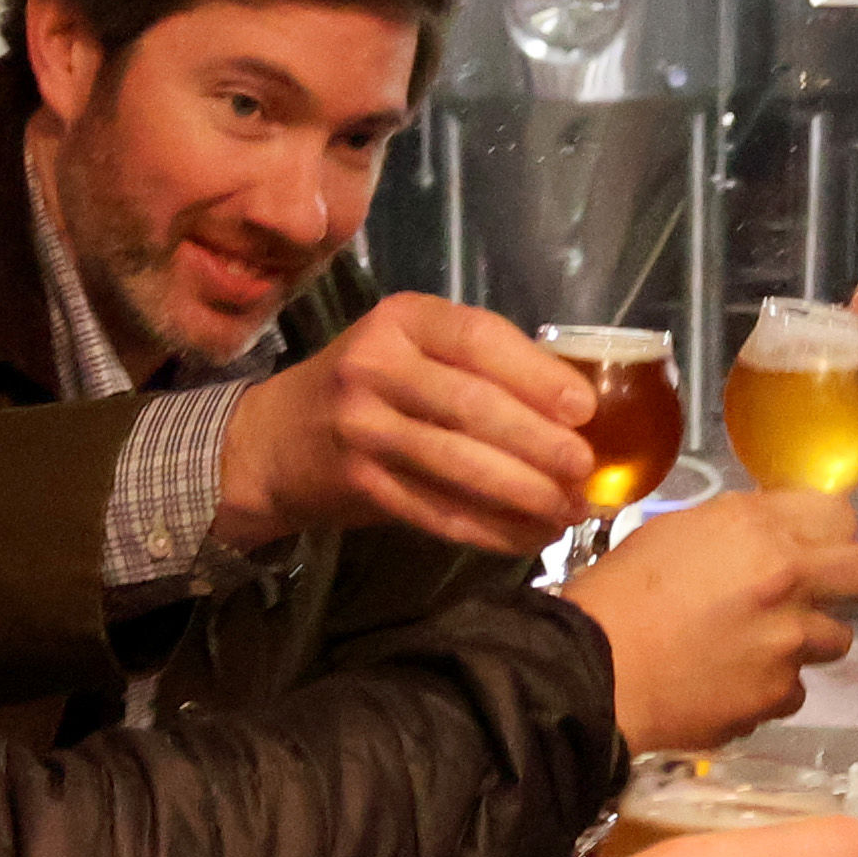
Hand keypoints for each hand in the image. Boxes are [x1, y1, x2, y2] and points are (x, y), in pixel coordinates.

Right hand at [214, 293, 596, 555]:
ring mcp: (362, 429)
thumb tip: (574, 401)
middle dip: (539, 443)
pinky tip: (529, 535)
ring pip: (459, 465)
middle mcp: (375, 367)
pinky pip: (439, 511)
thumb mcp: (406, 350)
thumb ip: (473, 365)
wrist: (271, 442)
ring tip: (569, 510)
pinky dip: (491, 528)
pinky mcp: (360, 485)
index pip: (479, 338)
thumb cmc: (362, 390)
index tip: (584, 407)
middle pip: (473, 407)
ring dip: (523, 493)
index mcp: (399, 320)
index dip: (537, 375)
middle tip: (585, 469)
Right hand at [558, 487, 857, 749]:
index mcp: (759, 529)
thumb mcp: (675, 531)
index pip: (840, 516)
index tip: (810, 545)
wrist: (596, 672)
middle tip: (811, 594)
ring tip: (760, 646)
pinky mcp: (777, 695)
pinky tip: (733, 683)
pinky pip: (794, 689)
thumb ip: (738, 529)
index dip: (826, 531)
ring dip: (806, 640)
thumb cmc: (619, 594)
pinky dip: (771, 687)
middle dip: (844, 582)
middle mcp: (787, 580)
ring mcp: (788, 643)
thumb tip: (772, 536)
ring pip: (836, 639)